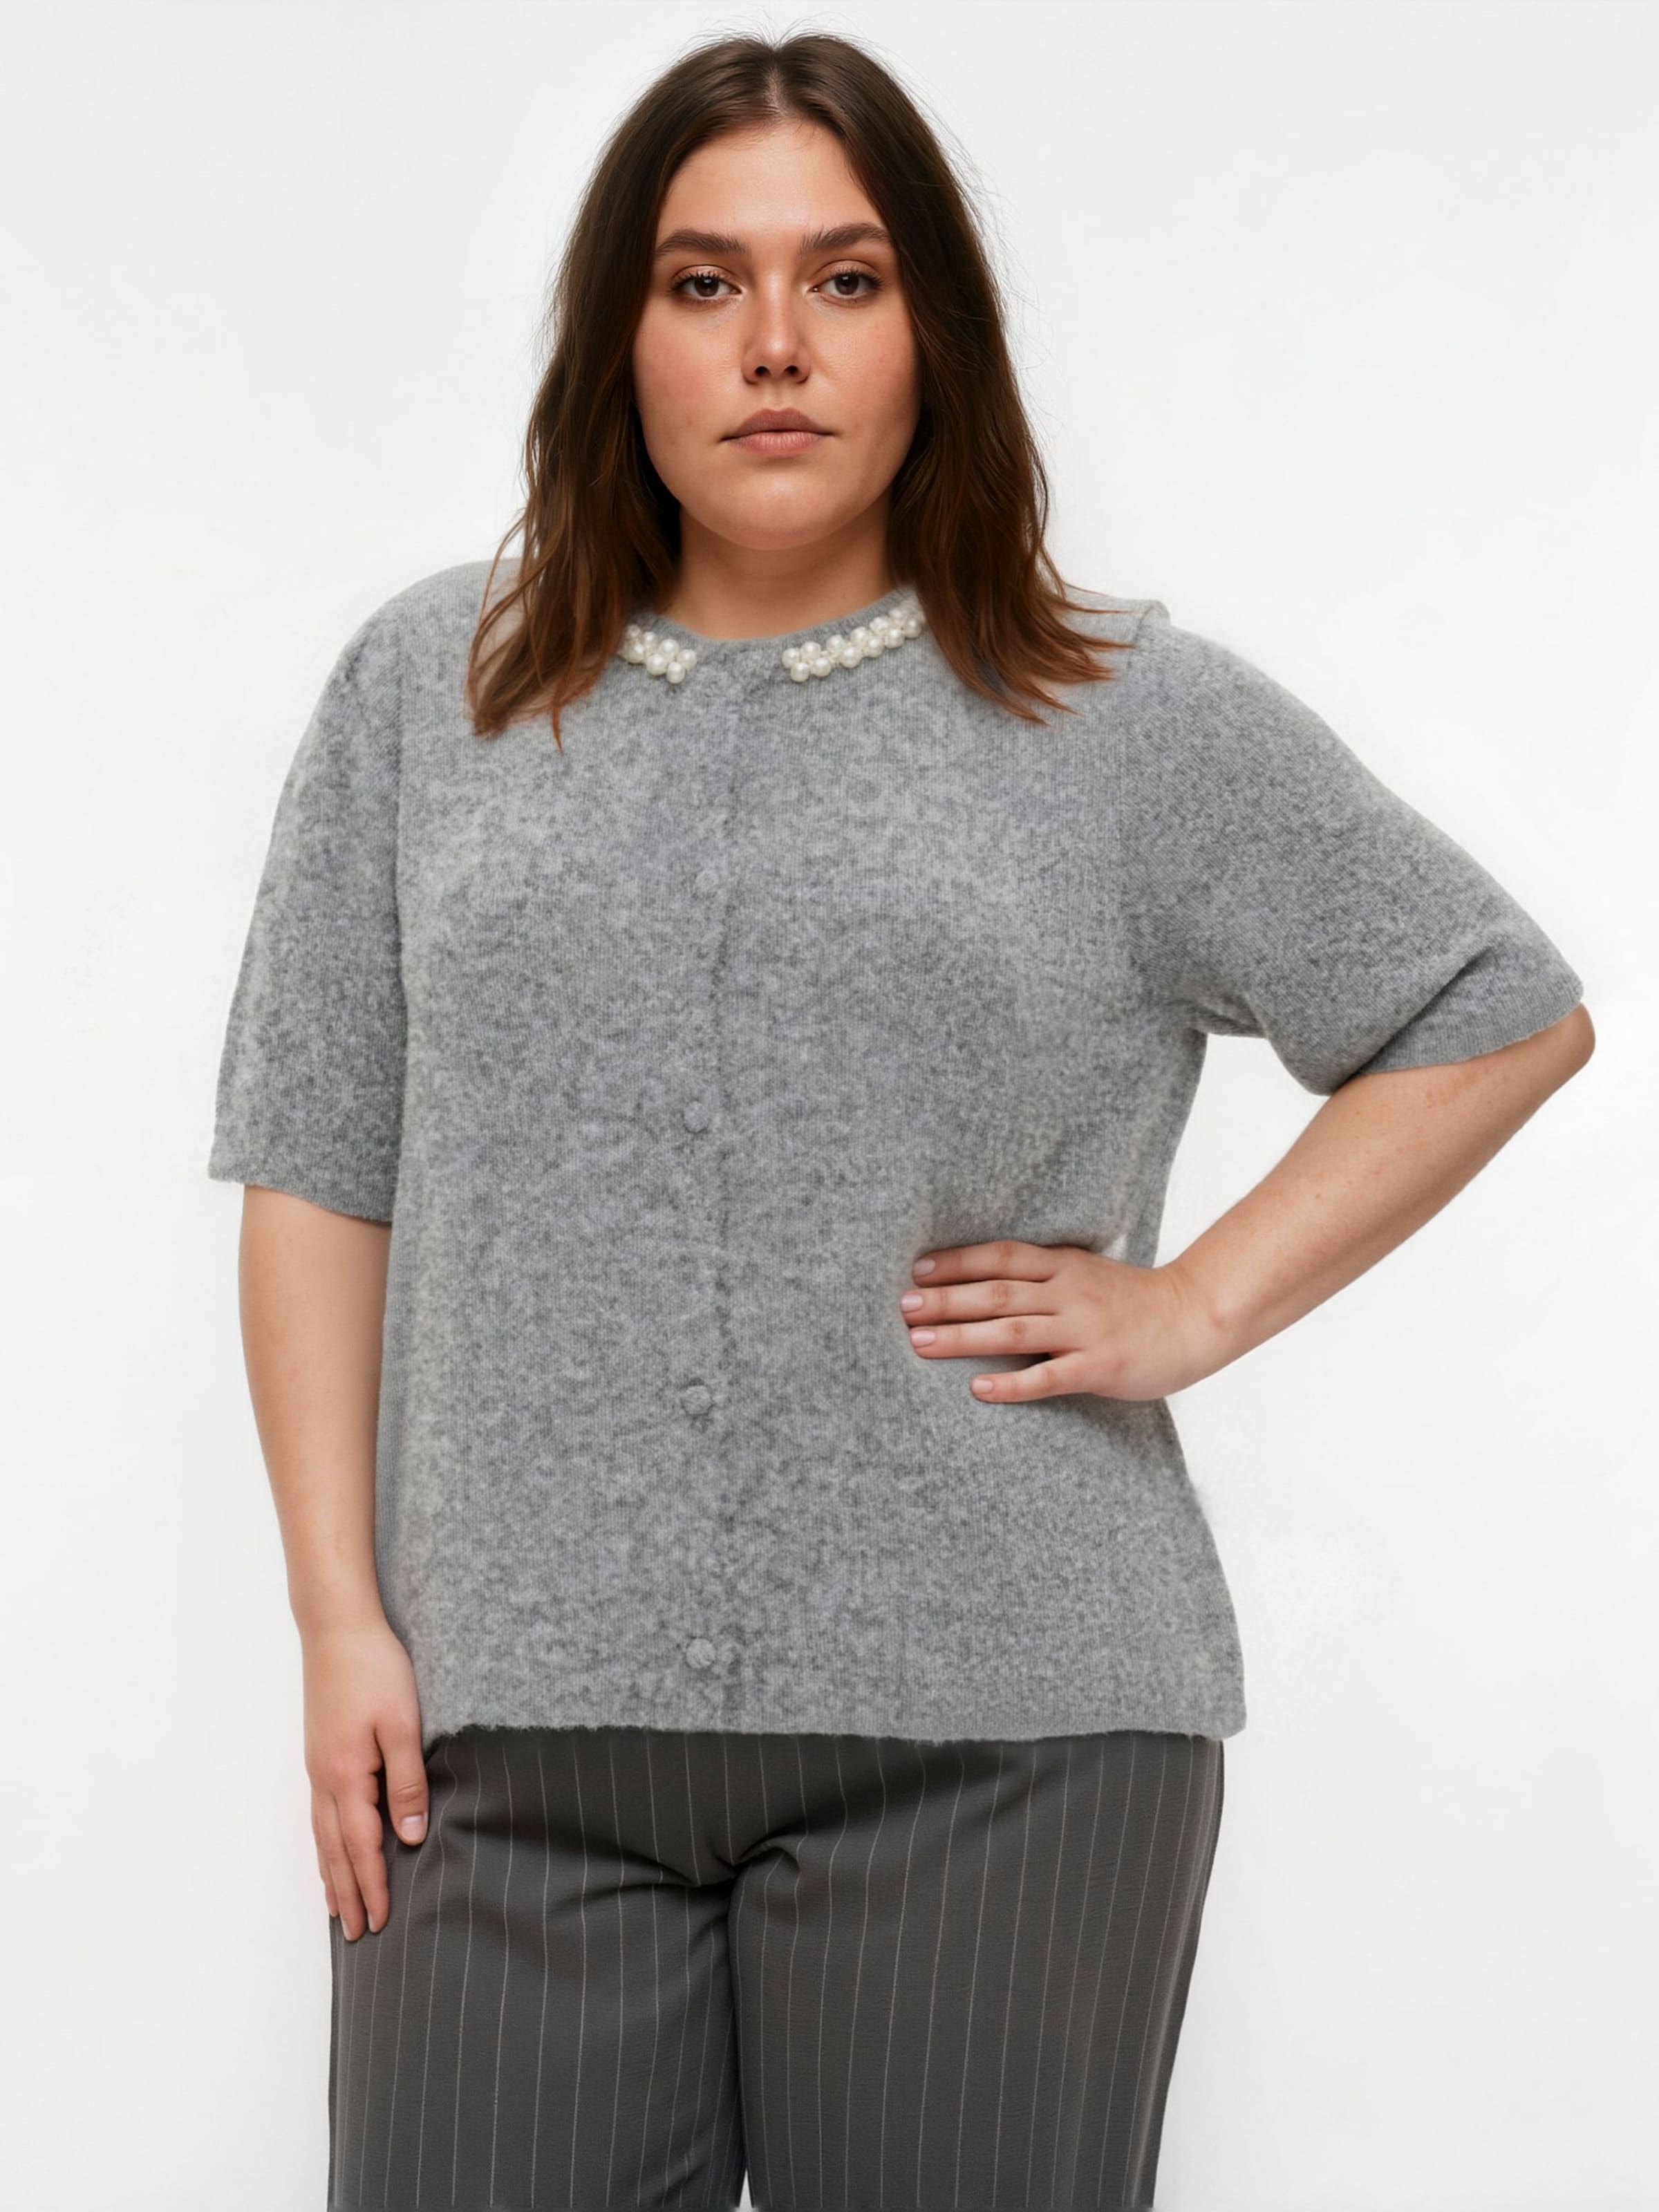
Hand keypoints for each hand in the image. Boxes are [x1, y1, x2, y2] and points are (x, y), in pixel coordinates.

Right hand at [301, 1616, 428, 1939]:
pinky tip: (328, 1850)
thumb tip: (410, 1836)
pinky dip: (323, 1844)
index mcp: (347, 1776)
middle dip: (347, 1893)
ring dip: (331, 1875)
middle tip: (356, 1934)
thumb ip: (407, 1781)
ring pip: (321, 1835)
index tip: (379, 1921)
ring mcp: (316, 1767)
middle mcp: (324, 1779)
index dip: (372, 1885)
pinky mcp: (319, 1753)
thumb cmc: (374, 1669)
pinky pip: (318, 1814)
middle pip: (334, 1851)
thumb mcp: (403, 1723)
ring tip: (336, 1909)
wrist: (337, 1628)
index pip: (361, 1846)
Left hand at [898, 1238, 1227, 1401]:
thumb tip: (983, 1283)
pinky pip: (1048, 1377)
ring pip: (1012, 1332)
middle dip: (946, 1300)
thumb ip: (1043, 1277)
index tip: (916, 1269)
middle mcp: (1069, 1293)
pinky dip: (1011, 1383)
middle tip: (902, 1307)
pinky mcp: (1099, 1367)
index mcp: (1064, 1266)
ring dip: (961, 1337)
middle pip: (996, 1292)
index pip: (1001, 1256)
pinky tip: (978, 1389)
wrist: (1195, 1319)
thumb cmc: (1133, 1301)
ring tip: (919, 1343)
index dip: (957, 1261)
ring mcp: (1084, 1330)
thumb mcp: (1086, 1274)